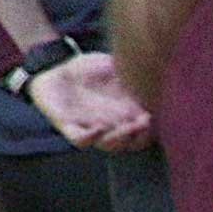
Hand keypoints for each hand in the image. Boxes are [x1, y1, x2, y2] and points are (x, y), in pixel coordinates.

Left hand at [29, 52, 152, 150]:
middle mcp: (110, 126)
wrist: (57, 68)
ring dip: (119, 138)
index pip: (144, 134)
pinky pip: (80, 140)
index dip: (151, 130)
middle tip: (145, 121)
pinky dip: (90, 138)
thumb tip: (151, 67)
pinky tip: (99, 127)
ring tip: (128, 126)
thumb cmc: (91, 69)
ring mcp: (90, 128)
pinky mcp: (69, 126)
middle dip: (140, 135)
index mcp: (125, 116)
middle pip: (130, 142)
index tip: (155, 117)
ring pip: (109, 144)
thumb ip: (130, 70)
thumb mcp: (114, 67)